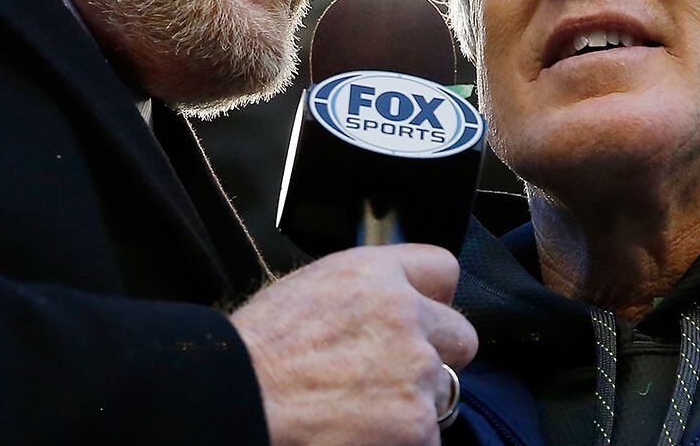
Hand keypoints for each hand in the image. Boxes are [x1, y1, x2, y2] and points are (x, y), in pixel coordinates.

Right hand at [231, 244, 476, 445]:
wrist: (238, 401)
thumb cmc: (256, 350)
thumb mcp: (310, 288)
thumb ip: (362, 290)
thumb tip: (385, 304)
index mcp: (377, 275)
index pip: (444, 270)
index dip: (434, 298)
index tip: (423, 316)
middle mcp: (407, 316)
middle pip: (461, 336)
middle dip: (435, 356)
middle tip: (393, 374)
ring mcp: (416, 373)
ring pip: (442, 392)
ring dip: (412, 403)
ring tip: (359, 408)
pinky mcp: (417, 426)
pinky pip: (427, 437)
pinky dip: (400, 440)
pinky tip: (359, 432)